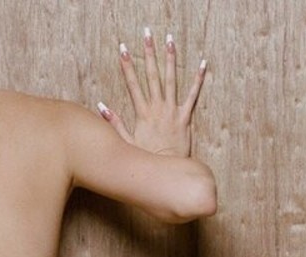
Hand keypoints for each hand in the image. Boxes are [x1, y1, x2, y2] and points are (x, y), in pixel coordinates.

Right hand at [99, 29, 205, 157]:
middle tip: (146, 35)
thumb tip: (102, 106)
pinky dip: (199, 80)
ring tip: (169, 40)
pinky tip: (203, 64)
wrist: (165, 171)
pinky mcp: (185, 118)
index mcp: (142, 113)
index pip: (133, 84)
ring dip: (170, 59)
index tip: (123, 49)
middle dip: (148, 54)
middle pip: (152, 76)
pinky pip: (193, 96)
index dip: (127, 65)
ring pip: (171, 80)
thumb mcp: (127, 142)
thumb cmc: (146, 159)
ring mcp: (172, 111)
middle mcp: (157, 108)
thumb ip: (115, 123)